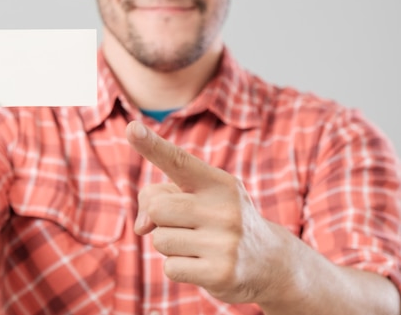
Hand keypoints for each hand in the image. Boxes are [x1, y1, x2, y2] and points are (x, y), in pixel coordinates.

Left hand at [127, 121, 287, 304]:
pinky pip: (169, 268)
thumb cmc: (220, 220)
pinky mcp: (221, 274)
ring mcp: (225, 243)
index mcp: (218, 182)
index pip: (177, 161)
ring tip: (199, 245)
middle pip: (156, 207)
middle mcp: (224, 208)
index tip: (131, 128)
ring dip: (170, 245)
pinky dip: (179, 268)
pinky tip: (203, 265)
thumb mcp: (196, 198)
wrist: (270, 262)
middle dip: (161, 218)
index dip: (151, 145)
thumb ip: (158, 198)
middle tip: (188, 224)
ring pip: (159, 239)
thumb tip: (141, 227)